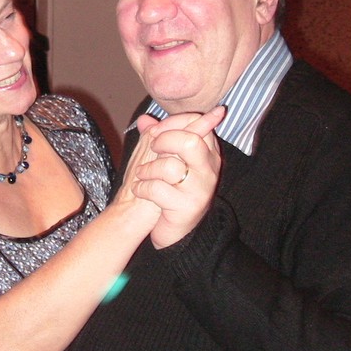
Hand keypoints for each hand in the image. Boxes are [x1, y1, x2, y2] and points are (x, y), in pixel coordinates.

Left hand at [131, 107, 223, 247]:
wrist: (176, 230)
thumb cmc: (170, 189)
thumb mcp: (167, 160)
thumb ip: (158, 137)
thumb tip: (144, 119)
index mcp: (209, 153)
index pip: (197, 123)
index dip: (172, 122)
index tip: (155, 131)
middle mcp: (209, 170)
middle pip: (190, 142)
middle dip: (164, 141)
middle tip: (152, 148)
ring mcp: (200, 190)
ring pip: (170, 167)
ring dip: (147, 169)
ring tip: (142, 175)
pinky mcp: (188, 208)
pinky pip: (158, 190)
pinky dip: (142, 188)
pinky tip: (140, 190)